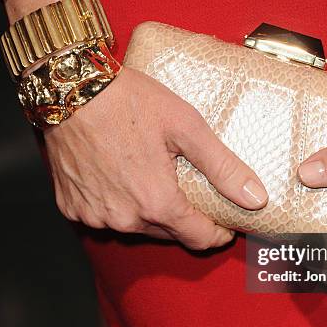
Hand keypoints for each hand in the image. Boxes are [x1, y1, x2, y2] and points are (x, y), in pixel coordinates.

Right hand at [44, 66, 267, 248]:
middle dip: (185, 219)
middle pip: (169, 233)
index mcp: (157, 203)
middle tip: (190, 191)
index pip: (197, 238)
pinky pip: (105, 216)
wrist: (70, 88)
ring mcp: (95, 215)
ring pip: (137, 227)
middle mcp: (125, 219)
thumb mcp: (186, 127)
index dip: (216, 233)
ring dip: (151, 212)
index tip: (225, 224)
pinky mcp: (72, 206)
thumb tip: (256, 198)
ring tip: (156, 180)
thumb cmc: (128, 101)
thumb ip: (223, 167)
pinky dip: (118, 204)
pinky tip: (122, 179)